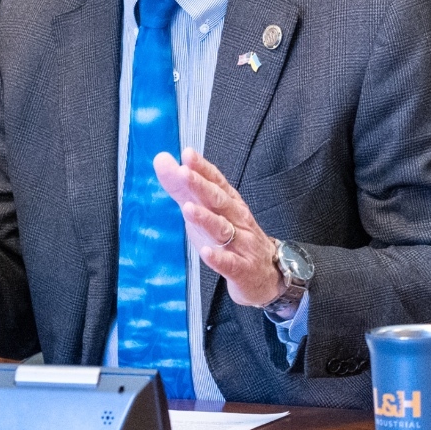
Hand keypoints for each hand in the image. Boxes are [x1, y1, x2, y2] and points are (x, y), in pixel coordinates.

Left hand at [155, 147, 283, 307]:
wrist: (268, 275)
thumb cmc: (232, 237)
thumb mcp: (206, 210)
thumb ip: (183, 187)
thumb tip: (162, 159)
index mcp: (228, 204)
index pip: (216, 182)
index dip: (202, 168)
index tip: (187, 154)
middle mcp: (237, 220)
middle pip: (219, 201)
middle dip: (202, 186)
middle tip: (184, 173)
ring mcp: (242, 245)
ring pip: (224, 229)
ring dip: (206, 219)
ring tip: (188, 209)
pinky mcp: (242, 269)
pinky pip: (230, 264)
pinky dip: (219, 258)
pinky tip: (206, 252)